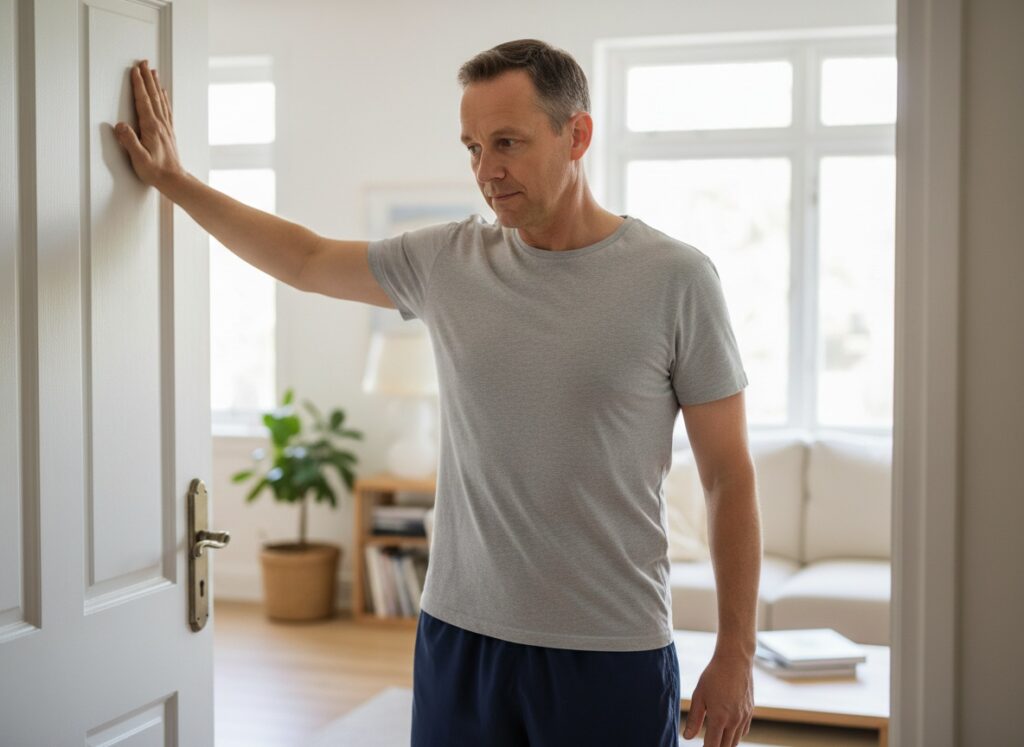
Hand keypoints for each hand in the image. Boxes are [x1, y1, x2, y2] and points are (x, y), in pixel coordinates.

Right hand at [113, 60, 184, 189]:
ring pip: (160, 100)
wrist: (174, 180)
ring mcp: (166, 127)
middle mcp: (160, 124)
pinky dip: (163, 98)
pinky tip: (163, 94)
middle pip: (153, 95)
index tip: (135, 70)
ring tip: (153, 72)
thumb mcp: (138, 158)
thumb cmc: (156, 171)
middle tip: (144, 62)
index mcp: (151, 127)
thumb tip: (120, 125)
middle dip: (147, 77)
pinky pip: (166, 109)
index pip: (143, 100)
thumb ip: (129, 141)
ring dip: (156, 84)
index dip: (138, 84)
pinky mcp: (168, 132)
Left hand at [681, 652, 753, 745]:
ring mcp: (744, 717)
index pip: (713, 746)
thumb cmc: (714, 676)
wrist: (735, 660)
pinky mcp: (750, 712)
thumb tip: (687, 738)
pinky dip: (735, 735)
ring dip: (726, 744)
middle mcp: (734, 720)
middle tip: (708, 745)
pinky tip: (728, 732)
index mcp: (719, 718)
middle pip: (726, 746)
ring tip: (716, 742)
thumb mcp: (699, 696)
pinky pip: (743, 731)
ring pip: (735, 741)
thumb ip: (694, 719)